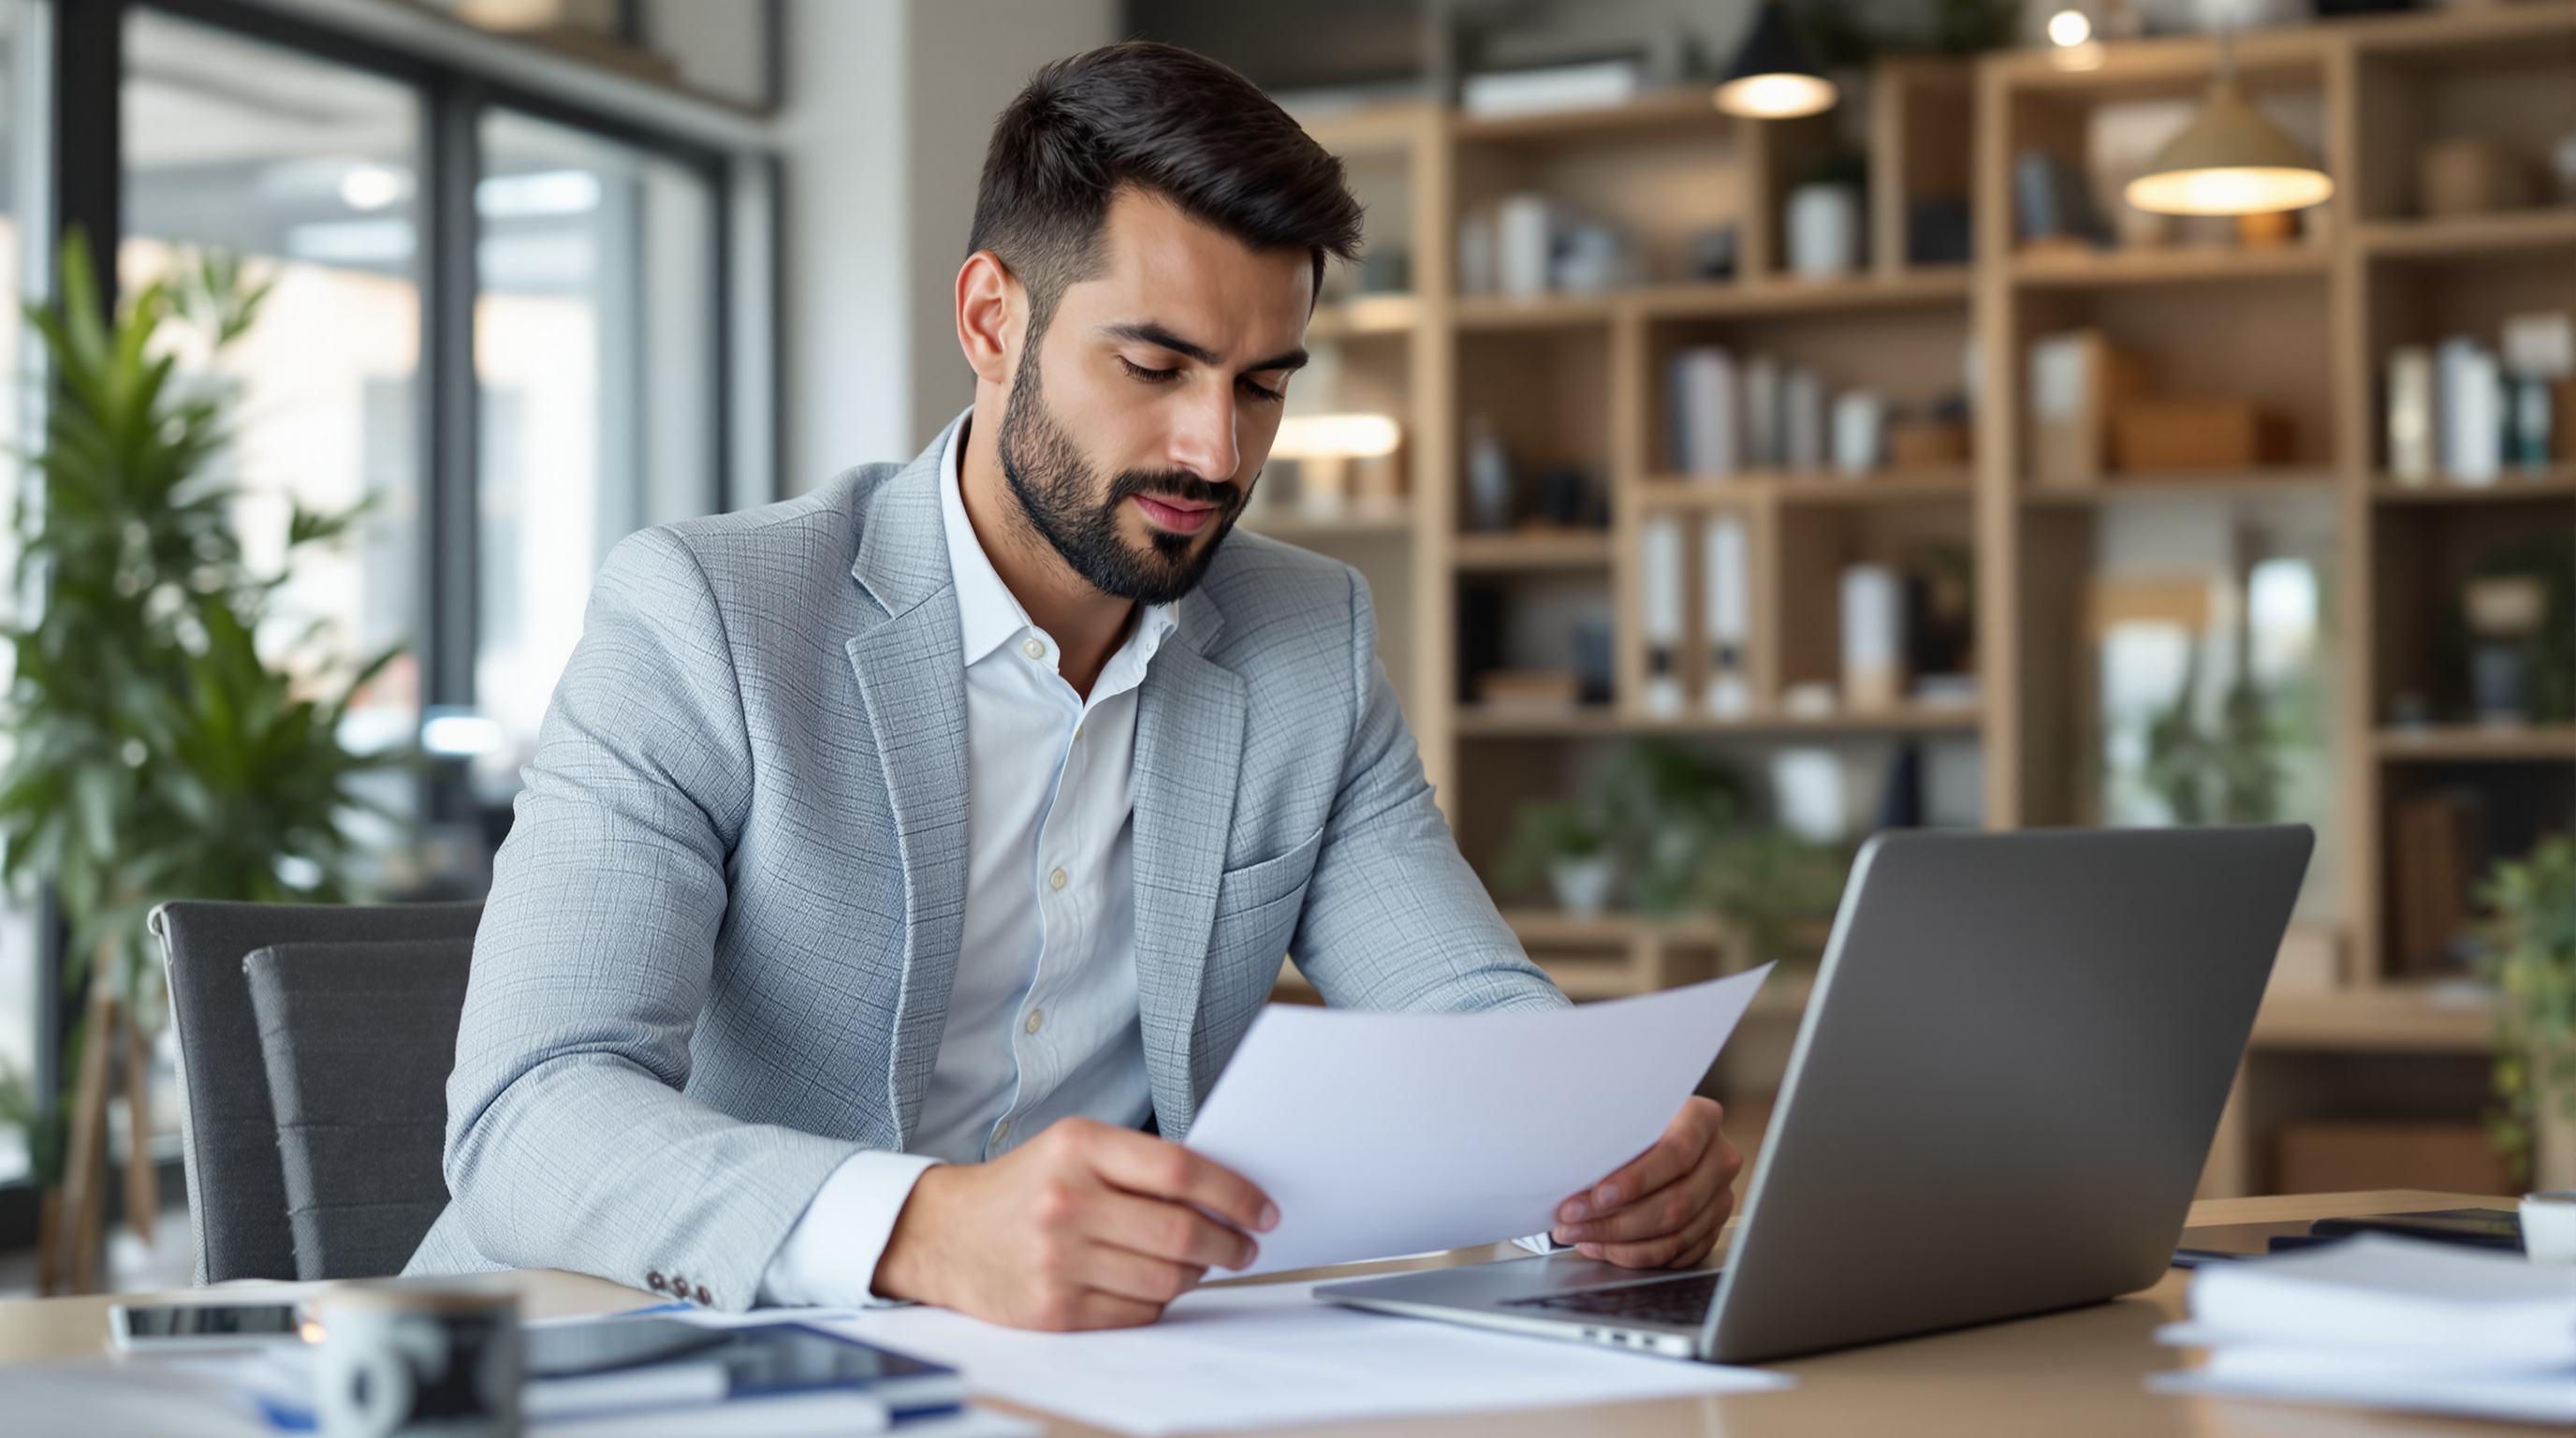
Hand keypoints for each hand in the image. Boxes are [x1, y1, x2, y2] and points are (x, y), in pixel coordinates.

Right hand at [872, 1117, 1277, 1329]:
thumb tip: (1224, 1195)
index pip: (1181, 1172)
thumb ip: (1141, 1163)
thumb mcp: (1074, 1148)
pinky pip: (1137, 1312)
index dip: (1235, 1193)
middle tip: (1244, 1246)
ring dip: (1197, 1276)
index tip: (1263, 1210)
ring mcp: (1059, 1259)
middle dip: (1229, 1244)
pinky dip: (1159, 1301)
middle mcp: (1067, 1201)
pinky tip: (1153, 1285)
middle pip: (1181, 1233)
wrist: (945, 1233)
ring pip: (1166, 1279)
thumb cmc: (1025, 1186)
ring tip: (1198, 1265)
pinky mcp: (1054, 1308)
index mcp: (1079, 1147)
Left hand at [1551, 1096, 1740, 1268]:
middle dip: (1617, 1220)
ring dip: (1622, 1244)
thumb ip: (1612, 1137)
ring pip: (1676, 1234)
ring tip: (1582, 1237)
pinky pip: (1677, 1252)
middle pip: (1677, 1202)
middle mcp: (1719, 1158)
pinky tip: (1606, 1246)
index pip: (1676, 1152)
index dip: (1636, 1180)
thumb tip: (1576, 1171)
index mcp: (1702, 1119)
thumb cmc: (1633, 1120)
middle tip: (1575, 1221)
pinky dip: (1637, 1255)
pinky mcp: (1712, 1225)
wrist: (1656, 1130)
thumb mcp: (1625, 1113)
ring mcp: (1719, 1195)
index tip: (1599, 1195)